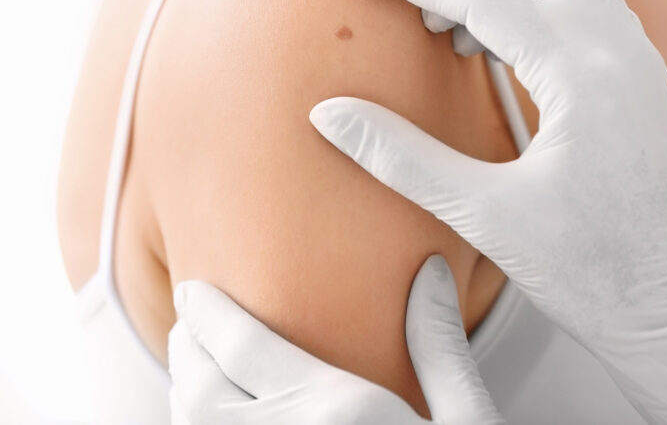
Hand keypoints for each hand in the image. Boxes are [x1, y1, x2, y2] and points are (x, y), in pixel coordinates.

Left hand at [168, 255, 502, 424]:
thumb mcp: (472, 422)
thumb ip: (439, 346)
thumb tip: (428, 268)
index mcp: (340, 414)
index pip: (245, 347)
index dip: (210, 313)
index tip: (193, 290)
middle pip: (202, 391)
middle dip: (188, 350)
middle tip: (189, 325)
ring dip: (184, 395)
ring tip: (194, 369)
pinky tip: (213, 424)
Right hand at [314, 0, 666, 423]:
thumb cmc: (587, 271)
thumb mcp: (485, 215)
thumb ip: (402, 157)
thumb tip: (328, 113)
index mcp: (578, 74)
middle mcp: (616, 47)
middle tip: (422, 11)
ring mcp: (636, 56)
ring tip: (459, 33)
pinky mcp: (641, 74)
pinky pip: (589, 0)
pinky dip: (539, 1)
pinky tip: (504, 52)